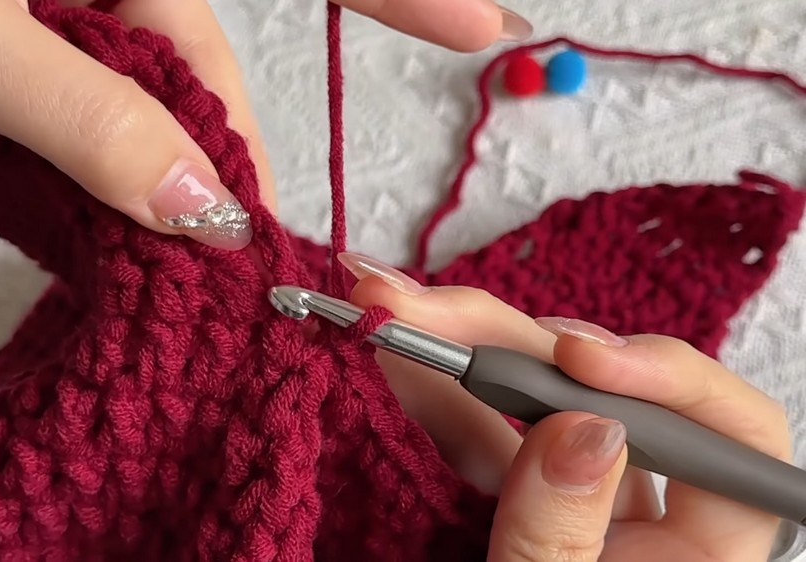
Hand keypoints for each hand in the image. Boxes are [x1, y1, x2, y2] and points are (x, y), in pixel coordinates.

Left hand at [0, 0, 530, 249]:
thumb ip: (84, 116)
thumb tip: (207, 205)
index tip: (482, 29)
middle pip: (193, 45)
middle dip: (212, 143)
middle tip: (223, 246)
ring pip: (136, 77)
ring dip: (144, 159)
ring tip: (147, 233)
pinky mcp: (13, 22)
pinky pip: (84, 83)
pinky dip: (94, 144)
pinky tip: (86, 187)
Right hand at [338, 252, 791, 560]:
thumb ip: (561, 539)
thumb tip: (585, 426)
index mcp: (699, 559)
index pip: (732, 441)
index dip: (668, 376)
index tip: (578, 358)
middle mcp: (650, 518)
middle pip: (605, 395)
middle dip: (508, 343)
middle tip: (423, 311)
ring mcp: (583, 505)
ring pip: (534, 403)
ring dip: (456, 351)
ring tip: (387, 311)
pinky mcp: (526, 503)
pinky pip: (487, 438)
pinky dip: (437, 397)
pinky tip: (397, 359)